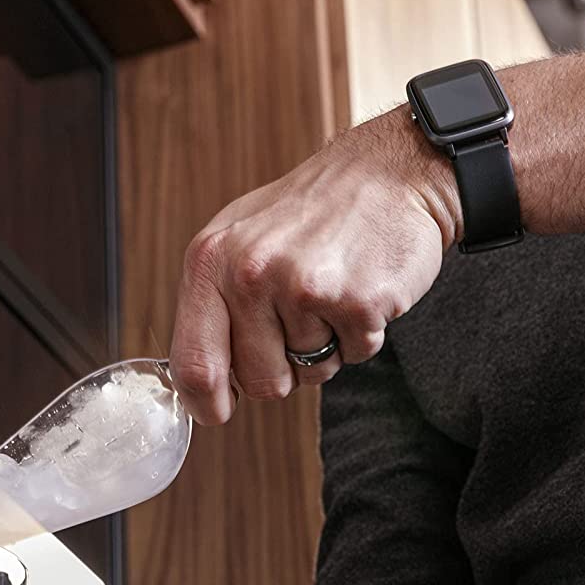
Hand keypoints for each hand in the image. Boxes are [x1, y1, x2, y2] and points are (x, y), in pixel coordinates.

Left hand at [169, 107, 460, 421]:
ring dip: (326, 346)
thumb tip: (195, 384)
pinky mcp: (356, 300)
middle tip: (299, 318)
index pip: (192, 365)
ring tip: (330, 292)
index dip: (205, 404)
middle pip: (257, 383)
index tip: (218, 411)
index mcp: (210, 261)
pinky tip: (360, 289)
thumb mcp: (238, 242)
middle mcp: (249, 273)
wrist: (391, 173)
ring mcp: (302, 287)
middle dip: (282, 367)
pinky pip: (355, 356)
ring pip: (309, 373)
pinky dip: (362, 334)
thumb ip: (211, 307)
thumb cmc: (311, 213)